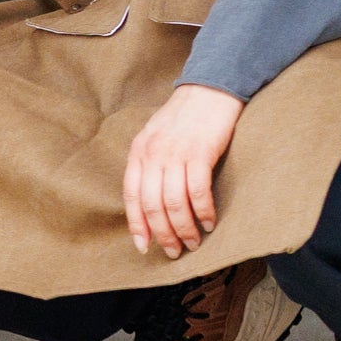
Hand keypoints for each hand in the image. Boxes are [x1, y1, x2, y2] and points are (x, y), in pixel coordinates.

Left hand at [124, 83, 242, 258]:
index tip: (143, 247)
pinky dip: (203, 212)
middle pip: (152, 205)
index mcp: (139, 151)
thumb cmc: (184, 117)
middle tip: (174, 251)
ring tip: (194, 242)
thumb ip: (150, 164)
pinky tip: (209, 222)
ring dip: (184, 229)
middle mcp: (152, 154)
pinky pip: (198, 192)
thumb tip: (152, 201)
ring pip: (174, 203)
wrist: (209, 89)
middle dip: (162, 234)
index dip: (136, 224)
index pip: (131, 196)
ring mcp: (175, 154)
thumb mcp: (156, 137)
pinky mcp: (199, 153)